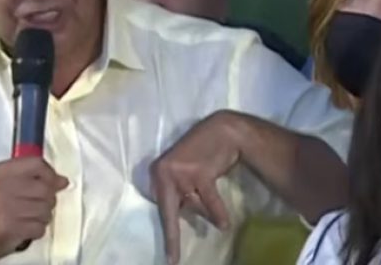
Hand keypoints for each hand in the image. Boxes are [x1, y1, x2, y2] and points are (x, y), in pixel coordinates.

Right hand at [0, 157, 67, 263]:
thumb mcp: (1, 187)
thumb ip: (31, 179)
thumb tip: (63, 181)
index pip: (36, 163)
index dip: (50, 174)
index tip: (55, 183)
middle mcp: (0, 187)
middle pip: (45, 188)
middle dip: (49, 200)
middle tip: (38, 206)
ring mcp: (5, 207)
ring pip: (45, 209)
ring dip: (43, 217)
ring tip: (29, 218)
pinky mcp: (10, 227)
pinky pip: (40, 227)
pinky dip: (37, 230)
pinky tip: (26, 229)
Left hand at [150, 110, 243, 264]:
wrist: (223, 130)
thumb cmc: (203, 153)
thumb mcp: (184, 173)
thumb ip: (179, 191)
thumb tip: (180, 213)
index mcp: (156, 173)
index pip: (160, 207)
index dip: (167, 231)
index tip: (169, 255)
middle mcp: (162, 173)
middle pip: (169, 212)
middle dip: (173, 237)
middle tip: (172, 260)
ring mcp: (179, 173)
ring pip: (194, 207)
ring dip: (208, 213)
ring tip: (221, 223)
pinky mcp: (198, 173)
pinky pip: (209, 201)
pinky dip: (217, 213)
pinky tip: (224, 224)